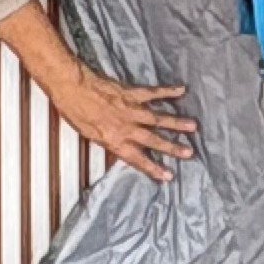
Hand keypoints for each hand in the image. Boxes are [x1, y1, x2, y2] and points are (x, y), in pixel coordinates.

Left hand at [45, 62, 198, 182]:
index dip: (152, 167)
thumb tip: (120, 148)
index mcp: (113, 140)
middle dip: (171, 147)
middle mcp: (125, 126)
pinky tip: (181, 90)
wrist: (71, 88)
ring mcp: (130, 109)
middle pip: (152, 139)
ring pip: (157, 118)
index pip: (136, 158)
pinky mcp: (131, 93)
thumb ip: (108, 141)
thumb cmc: (75, 111)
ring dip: (176, 123)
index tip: (168, 175)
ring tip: (193, 126)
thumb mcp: (89, 135)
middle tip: (188, 153)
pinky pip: (152, 92)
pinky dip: (167, 91)